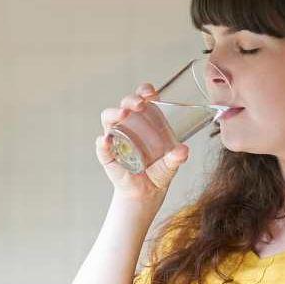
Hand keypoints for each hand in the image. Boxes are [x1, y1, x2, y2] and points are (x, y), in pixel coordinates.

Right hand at [95, 82, 189, 206]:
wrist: (147, 192)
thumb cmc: (158, 170)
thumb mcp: (171, 163)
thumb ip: (177, 157)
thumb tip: (182, 151)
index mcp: (144, 121)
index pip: (141, 99)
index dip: (144, 92)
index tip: (152, 93)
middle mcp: (127, 125)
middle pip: (124, 105)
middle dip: (131, 100)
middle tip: (140, 104)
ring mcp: (115, 139)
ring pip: (108, 119)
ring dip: (114, 114)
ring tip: (123, 115)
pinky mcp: (108, 156)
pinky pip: (102, 147)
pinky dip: (102, 144)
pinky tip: (105, 141)